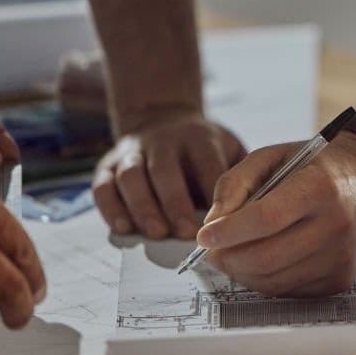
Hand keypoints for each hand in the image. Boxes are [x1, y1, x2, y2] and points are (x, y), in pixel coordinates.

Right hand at [93, 109, 245, 238]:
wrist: (163, 121)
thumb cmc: (205, 150)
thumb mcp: (230, 150)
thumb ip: (241, 177)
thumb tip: (252, 214)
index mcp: (198, 137)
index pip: (205, 162)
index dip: (211, 192)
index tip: (219, 222)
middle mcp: (162, 141)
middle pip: (164, 169)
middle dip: (175, 202)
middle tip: (187, 233)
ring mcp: (132, 152)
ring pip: (131, 177)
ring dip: (143, 206)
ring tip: (157, 232)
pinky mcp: (107, 166)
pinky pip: (103, 186)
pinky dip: (110, 208)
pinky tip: (124, 227)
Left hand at [196, 132, 355, 295]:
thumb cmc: (317, 166)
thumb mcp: (273, 156)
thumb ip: (236, 182)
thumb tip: (212, 223)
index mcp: (320, 187)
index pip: (267, 219)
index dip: (229, 232)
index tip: (203, 236)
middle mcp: (336, 225)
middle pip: (267, 257)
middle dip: (228, 258)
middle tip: (211, 251)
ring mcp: (342, 257)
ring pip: (275, 281)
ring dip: (243, 273)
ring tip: (232, 256)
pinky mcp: (342, 279)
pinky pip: (290, 291)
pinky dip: (266, 281)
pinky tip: (259, 263)